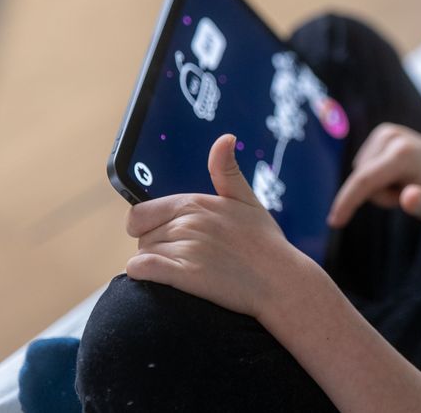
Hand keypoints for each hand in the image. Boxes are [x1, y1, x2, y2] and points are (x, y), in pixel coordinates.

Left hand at [125, 134, 308, 320]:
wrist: (281, 281)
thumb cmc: (265, 243)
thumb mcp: (248, 200)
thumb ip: (227, 171)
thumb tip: (225, 138)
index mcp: (195, 203)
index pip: (139, 213)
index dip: (148, 227)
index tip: (168, 237)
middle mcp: (187, 222)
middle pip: (142, 237)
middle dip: (157, 248)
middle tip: (186, 258)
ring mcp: (186, 248)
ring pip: (143, 255)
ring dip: (157, 265)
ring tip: (186, 271)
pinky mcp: (185, 275)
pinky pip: (140, 269)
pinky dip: (144, 274)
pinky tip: (165, 279)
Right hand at [328, 124, 420, 227]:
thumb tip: (408, 198)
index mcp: (403, 154)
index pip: (364, 181)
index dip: (346, 202)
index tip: (334, 222)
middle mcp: (390, 137)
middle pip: (362, 180)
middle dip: (381, 196)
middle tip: (411, 194)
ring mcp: (385, 133)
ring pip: (362, 174)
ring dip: (381, 188)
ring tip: (408, 184)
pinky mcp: (382, 134)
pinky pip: (365, 167)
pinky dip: (380, 177)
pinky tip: (402, 176)